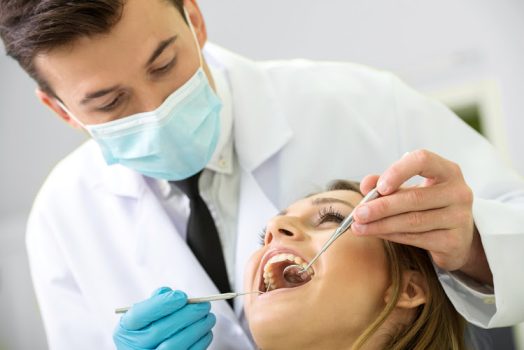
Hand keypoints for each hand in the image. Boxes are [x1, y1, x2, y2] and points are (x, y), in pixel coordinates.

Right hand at [113, 287, 215, 349]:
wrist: (147, 349)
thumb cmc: (148, 329)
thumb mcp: (145, 316)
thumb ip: (155, 302)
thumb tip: (168, 292)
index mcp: (126, 330)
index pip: (139, 314)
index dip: (162, 304)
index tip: (182, 296)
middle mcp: (133, 347)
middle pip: (160, 330)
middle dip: (186, 315)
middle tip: (204, 305)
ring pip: (175, 345)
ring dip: (197, 328)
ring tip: (208, 317)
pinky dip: (199, 343)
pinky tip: (205, 332)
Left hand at [353, 149, 491, 283]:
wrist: (458, 237)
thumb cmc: (429, 205)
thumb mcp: (410, 188)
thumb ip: (386, 183)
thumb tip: (366, 184)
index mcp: (447, 171)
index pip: (423, 161)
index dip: (398, 171)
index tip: (379, 187)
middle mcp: (458, 192)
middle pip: (414, 198)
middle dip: (381, 207)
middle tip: (357, 214)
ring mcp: (459, 218)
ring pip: (413, 221)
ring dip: (381, 225)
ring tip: (358, 227)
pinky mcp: (454, 241)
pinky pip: (416, 238)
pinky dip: (392, 236)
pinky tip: (376, 233)